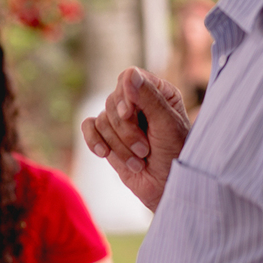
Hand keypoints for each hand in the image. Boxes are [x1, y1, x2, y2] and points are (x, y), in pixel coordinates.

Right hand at [81, 67, 189, 210]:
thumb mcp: (166, 124)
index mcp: (157, 92)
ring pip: (102, 119)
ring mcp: (121, 120)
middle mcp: (138, 102)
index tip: (130, 114)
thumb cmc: (174, 155)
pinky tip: (103, 154)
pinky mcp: (107, 135)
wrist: (165, 187)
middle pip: (112, 101)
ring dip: (118, 145)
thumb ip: (149, 98)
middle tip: (144, 150)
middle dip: (125, 130)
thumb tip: (128, 74)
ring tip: (137, 162)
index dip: (125, 95)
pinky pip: (88, 128)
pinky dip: (94, 140)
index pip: (129, 78)